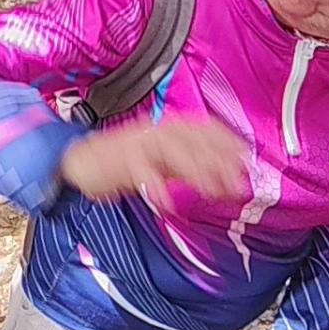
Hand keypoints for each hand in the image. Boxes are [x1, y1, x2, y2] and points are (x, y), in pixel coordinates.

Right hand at [60, 118, 247, 211]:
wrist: (81, 162)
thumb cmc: (124, 163)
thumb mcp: (163, 162)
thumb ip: (191, 168)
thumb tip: (226, 179)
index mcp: (167, 127)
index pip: (204, 126)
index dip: (227, 140)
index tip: (247, 158)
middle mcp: (155, 129)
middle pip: (193, 139)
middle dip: (219, 160)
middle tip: (238, 183)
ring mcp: (137, 143)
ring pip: (172, 151)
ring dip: (196, 171)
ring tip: (212, 191)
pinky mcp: (119, 160)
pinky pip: (141, 172)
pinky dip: (156, 187)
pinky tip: (168, 203)